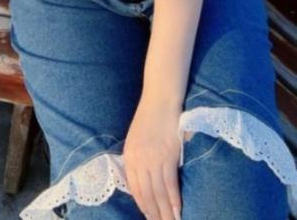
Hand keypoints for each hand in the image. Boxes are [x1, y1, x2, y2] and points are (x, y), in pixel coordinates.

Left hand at [123, 98, 181, 219]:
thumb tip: (143, 181)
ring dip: (165, 211)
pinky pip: (170, 183)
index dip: (143, 205)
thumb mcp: (135, 139)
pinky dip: (174, 199)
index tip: (149, 216)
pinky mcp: (168, 155)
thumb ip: (137, 159)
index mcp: (129, 156)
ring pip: (158, 192)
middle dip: (154, 213)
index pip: (135, 189)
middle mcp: (139, 160)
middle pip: (147, 194)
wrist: (160, 100)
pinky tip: (177, 210)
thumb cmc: (150, 118)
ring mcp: (153, 159)